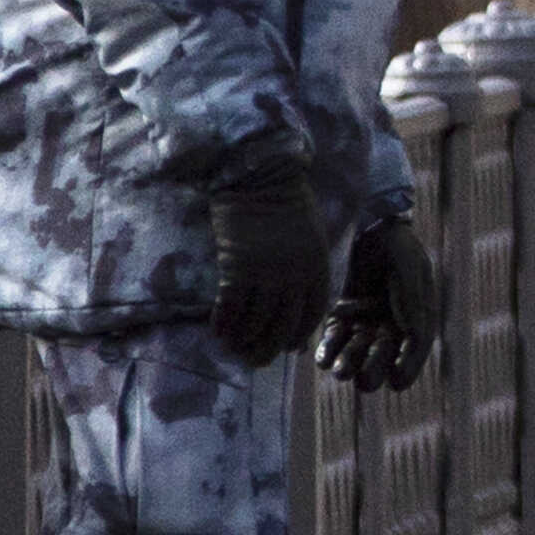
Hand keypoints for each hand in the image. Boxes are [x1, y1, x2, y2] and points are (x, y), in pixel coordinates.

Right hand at [205, 152, 333, 367]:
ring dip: (245, 339)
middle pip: (284, 324)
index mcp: (317, 265)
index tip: (290, 346)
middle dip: (270, 347)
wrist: (258, 175)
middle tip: (258, 358)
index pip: (312, 312)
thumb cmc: (285, 199)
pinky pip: (231, 307)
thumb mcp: (310, 233)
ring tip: (234, 348)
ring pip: (256, 321)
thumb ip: (305, 262)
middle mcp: (294, 275)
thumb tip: (295, 290)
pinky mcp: (237, 269)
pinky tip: (218, 332)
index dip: (300, 333)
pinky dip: (224, 323)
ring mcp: (266, 274)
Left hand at [315, 215, 441, 392]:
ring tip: (340, 371)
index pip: (413, 353)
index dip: (407, 370)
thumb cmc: (395, 245)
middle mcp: (390, 327)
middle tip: (364, 378)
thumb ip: (414, 300)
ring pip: (355, 356)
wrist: (366, 225)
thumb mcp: (411, 267)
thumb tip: (415, 337)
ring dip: (348, 366)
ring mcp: (363, 324)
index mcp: (416, 320)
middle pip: (382, 361)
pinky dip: (328, 353)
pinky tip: (323, 359)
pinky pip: (332, 342)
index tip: (396, 380)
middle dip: (373, 372)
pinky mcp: (339, 318)